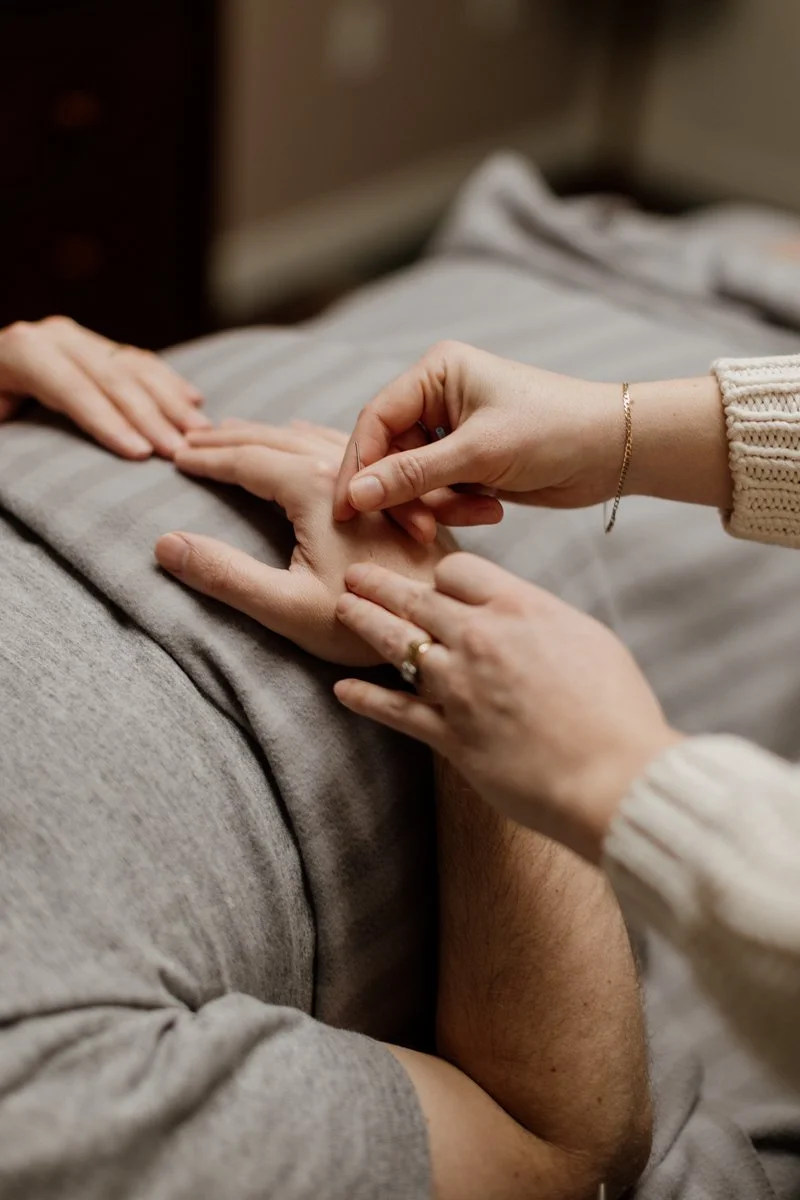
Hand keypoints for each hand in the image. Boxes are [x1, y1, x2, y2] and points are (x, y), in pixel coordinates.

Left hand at [0, 316, 209, 457]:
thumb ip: (5, 416)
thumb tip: (20, 416)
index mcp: (23, 352)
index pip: (72, 388)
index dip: (107, 422)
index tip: (140, 455)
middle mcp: (55, 337)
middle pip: (112, 378)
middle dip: (150, 417)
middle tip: (180, 452)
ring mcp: (81, 340)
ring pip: (134, 368)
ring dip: (171, 403)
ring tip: (199, 434)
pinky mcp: (98, 349)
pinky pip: (141, 363)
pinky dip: (169, 384)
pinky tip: (194, 403)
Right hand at [155, 419, 454, 665]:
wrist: (444, 620)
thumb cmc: (369, 619)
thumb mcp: (288, 606)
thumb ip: (225, 575)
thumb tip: (166, 544)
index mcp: (315, 487)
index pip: (247, 460)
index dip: (206, 459)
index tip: (174, 458)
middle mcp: (347, 466)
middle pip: (274, 439)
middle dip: (228, 438)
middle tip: (190, 436)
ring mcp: (375, 473)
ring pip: (307, 436)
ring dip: (265, 433)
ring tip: (234, 432)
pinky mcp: (397, 486)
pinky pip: (340, 444)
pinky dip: (304, 437)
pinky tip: (305, 437)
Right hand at [333, 340, 624, 534]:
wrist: (613, 451)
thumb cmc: (553, 431)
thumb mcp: (478, 454)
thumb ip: (412, 475)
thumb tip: (355, 494)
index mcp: (436, 373)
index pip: (375, 420)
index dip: (359, 465)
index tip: (349, 508)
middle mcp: (439, 397)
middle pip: (389, 454)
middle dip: (404, 494)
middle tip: (418, 528)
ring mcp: (453, 431)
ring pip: (413, 480)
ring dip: (437, 505)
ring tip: (479, 511)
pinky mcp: (469, 461)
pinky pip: (439, 492)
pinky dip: (458, 507)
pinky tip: (492, 508)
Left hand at [334, 553, 680, 859]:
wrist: (614, 775)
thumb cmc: (616, 710)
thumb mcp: (590, 640)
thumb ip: (543, 620)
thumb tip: (521, 614)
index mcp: (521, 608)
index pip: (459, 569)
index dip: (441, 573)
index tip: (432, 581)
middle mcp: (481, 638)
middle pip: (416, 598)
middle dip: (380, 583)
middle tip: (354, 574)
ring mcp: (460, 687)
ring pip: (396, 643)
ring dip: (363, 623)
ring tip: (341, 610)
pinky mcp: (450, 735)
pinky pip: (396, 710)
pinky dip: (365, 699)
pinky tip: (343, 690)